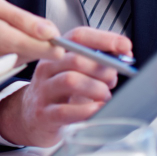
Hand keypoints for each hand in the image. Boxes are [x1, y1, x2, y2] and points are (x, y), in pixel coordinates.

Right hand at [0, 0, 61, 65]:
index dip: (58, 38)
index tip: (48, 24)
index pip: (50, 50)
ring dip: (23, 39)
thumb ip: (21, 18)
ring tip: (3, 20)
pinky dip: (10, 43)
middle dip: (40, 37)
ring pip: (25, 53)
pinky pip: (10, 54)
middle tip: (21, 17)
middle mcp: (4, 58)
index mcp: (6, 41)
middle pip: (40, 52)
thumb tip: (51, 31)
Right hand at [0, 27, 131, 146]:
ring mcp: (43, 91)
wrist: (31, 119)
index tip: (125, 46)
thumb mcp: (76, 73)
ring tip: (104, 97)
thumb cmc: (60, 95)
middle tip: (113, 80)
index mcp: (57, 54)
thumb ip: (98, 62)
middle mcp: (47, 69)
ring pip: (70, 81)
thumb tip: (125, 53)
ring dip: (97, 89)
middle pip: (76, 59)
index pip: (78, 36)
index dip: (103, 39)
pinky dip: (87, 110)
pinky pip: (65, 111)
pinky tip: (98, 110)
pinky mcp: (44, 115)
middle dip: (103, 69)